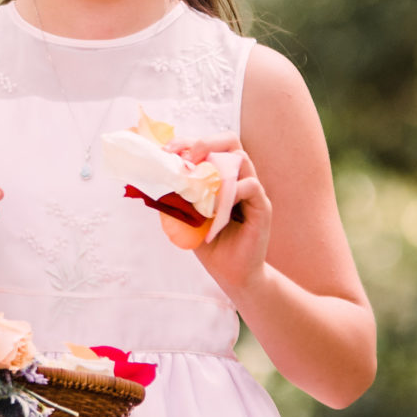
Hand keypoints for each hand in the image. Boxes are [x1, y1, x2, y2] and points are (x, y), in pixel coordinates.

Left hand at [169, 136, 272, 294]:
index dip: (188, 142)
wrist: (232, 275)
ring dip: (215, 165)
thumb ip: (176, 197)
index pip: (209, 146)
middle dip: (205, 142)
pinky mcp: (261, 207)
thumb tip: (155, 179)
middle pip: (230, 142)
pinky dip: (232, 190)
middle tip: (187, 156)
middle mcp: (238, 178)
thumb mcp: (186, 217)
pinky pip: (251, 186)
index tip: (167, 150)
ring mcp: (252, 191)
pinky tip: (216, 205)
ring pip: (241, 159)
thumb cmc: (210, 244)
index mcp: (221, 177)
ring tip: (198, 180)